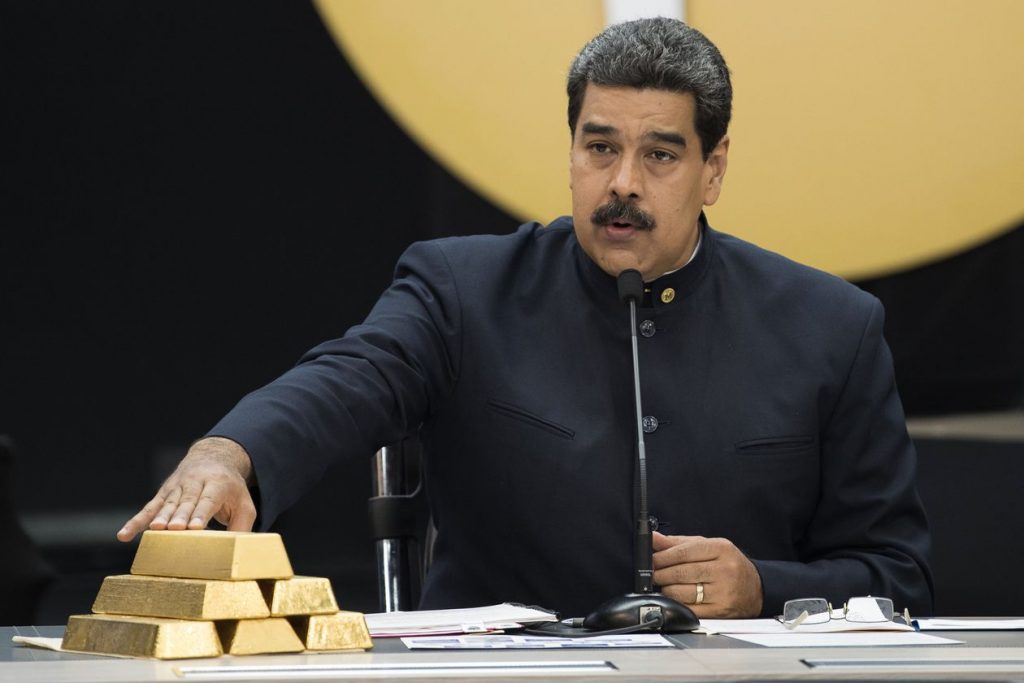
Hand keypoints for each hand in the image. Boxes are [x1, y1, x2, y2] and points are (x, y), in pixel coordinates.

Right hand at [116, 437, 256, 541]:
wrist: (213, 458)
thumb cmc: (231, 489)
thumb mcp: (245, 503)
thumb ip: (242, 525)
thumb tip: (239, 550)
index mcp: (218, 484)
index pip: (208, 499)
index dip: (201, 512)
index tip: (194, 526)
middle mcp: (195, 482)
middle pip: (186, 501)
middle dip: (179, 515)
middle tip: (174, 529)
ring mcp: (177, 487)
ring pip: (167, 504)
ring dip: (160, 517)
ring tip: (154, 530)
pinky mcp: (164, 494)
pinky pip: (148, 508)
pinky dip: (136, 521)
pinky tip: (124, 535)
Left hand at [652, 531, 762, 617]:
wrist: (756, 588)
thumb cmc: (729, 564)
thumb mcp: (708, 546)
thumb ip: (679, 542)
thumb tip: (654, 538)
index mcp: (721, 549)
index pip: (684, 552)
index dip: (662, 556)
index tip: (651, 559)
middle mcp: (724, 570)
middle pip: (681, 572)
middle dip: (660, 573)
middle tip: (652, 573)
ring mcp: (723, 593)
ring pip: (682, 592)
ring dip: (667, 589)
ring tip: (664, 585)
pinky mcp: (720, 611)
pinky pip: (689, 609)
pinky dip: (677, 604)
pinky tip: (675, 598)